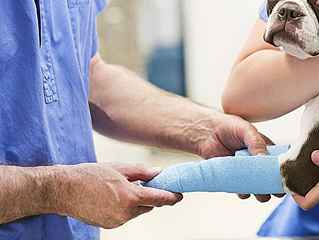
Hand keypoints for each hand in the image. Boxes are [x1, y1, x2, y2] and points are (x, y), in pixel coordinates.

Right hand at [56, 163, 181, 228]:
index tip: (179, 195)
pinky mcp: (108, 225)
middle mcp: (125, 213)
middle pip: (148, 206)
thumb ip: (142, 172)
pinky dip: (124, 207)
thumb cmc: (90, 175)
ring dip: (136, 202)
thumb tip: (159, 173)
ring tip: (122, 187)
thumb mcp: (119, 168)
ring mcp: (116, 221)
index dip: (171, 197)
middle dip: (150, 196)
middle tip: (146, 184)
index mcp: (130, 197)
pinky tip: (112, 196)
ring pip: (136, 211)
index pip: (159, 199)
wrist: (63, 190)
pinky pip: (124, 216)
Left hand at [192, 112, 282, 201]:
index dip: (283, 173)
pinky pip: (243, 191)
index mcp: (267, 149)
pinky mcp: (235, 180)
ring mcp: (247, 172)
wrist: (207, 133)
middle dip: (274, 188)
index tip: (284, 180)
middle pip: (272, 180)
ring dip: (261, 194)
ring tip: (259, 193)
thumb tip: (265, 158)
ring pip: (259, 189)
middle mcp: (259, 163)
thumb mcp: (246, 131)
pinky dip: (244, 193)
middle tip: (273, 191)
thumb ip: (256, 143)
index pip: (280, 164)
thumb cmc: (229, 127)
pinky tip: (241, 189)